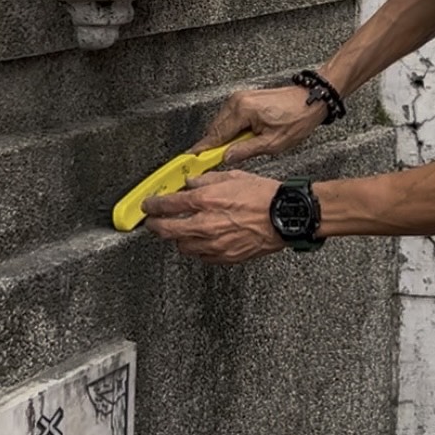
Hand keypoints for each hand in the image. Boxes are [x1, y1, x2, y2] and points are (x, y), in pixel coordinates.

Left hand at [142, 170, 282, 264]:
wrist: (286, 217)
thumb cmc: (264, 197)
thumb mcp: (232, 177)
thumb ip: (206, 180)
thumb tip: (190, 183)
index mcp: (206, 201)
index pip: (167, 205)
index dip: (152, 205)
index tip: (148, 205)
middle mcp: (206, 224)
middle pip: (167, 230)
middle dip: (155, 225)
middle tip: (153, 222)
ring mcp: (214, 244)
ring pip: (181, 246)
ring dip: (176, 237)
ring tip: (177, 230)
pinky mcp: (225, 257)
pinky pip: (200, 256)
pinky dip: (196, 248)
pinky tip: (199, 240)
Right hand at [192, 85, 325, 166]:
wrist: (312, 99)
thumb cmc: (298, 117)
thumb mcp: (273, 143)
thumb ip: (246, 151)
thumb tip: (227, 157)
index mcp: (242, 110)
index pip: (216, 134)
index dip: (203, 149)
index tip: (192, 159)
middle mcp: (237, 101)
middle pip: (215, 128)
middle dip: (213, 145)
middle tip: (210, 162)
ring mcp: (240, 98)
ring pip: (222, 123)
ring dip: (223, 138)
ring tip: (232, 152)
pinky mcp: (245, 99)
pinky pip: (230, 117)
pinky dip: (230, 129)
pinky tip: (239, 139)